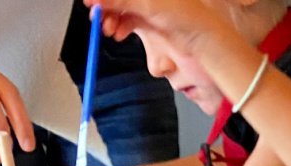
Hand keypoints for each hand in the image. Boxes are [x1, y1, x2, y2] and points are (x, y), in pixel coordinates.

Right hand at [91, 0, 222, 52]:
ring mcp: (146, 2)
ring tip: (107, 30)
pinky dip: (121, 26)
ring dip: (111, 18)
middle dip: (104, 6)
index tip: (89, 1)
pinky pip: (128, 19)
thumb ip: (119, 2)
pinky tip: (118, 35)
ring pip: (121, 7)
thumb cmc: (182, 14)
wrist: (201, 37)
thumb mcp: (146, 5)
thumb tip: (95, 0)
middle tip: (95, 17)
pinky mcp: (149, 16)